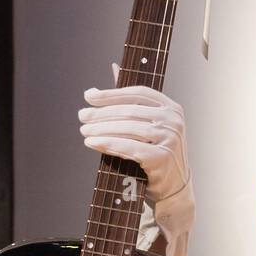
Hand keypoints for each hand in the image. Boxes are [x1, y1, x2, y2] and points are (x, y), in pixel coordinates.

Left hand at [78, 80, 195, 255]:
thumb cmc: (156, 154)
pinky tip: (92, 143)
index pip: (137, 93)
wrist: (173, 188)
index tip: (89, 96)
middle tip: (81, 116)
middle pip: (130, 111)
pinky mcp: (162, 157)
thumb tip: (114, 67)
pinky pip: (129, 148)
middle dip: (101, 113)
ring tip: (84, 130)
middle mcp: (173, 120)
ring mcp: (170, 138)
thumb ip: (132, 99)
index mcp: (171, 107)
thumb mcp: (149, 124)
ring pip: (127, 128)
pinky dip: (108, 144)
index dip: (111, 94)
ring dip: (101, 129)